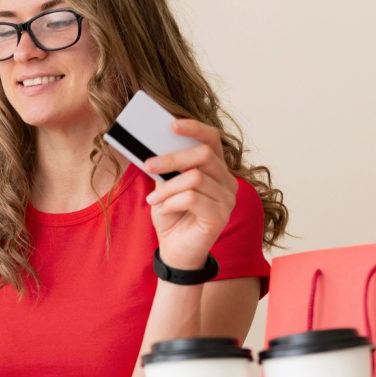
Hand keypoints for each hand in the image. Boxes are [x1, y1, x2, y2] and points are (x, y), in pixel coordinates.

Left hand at [143, 119, 237, 269]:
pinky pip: (192, 198)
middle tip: (148, 165)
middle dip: (172, 158)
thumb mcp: (164, 187)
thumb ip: (165, 168)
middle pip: (204, 155)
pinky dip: (172, 202)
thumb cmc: (172, 216)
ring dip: (167, 187)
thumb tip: (152, 148)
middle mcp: (227, 182)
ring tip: (152, 199)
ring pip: (195, 178)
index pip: (212, 139)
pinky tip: (163, 209)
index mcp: (215, 169)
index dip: (194, 128)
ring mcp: (227, 199)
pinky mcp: (220, 216)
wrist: (175, 251)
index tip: (171, 125)